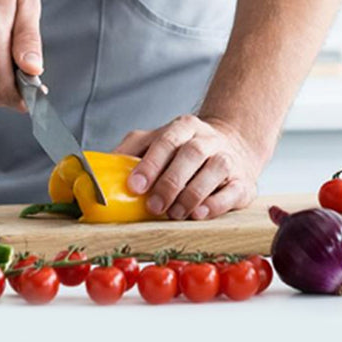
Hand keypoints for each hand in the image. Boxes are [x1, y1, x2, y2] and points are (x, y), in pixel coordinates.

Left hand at [112, 114, 262, 221]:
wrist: (232, 147)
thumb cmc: (184, 151)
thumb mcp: (156, 142)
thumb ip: (131, 151)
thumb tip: (98, 169)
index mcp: (184, 127)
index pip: (167, 140)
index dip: (150, 163)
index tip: (134, 185)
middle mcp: (208, 139)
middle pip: (192, 154)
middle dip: (170, 181)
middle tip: (154, 206)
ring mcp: (228, 159)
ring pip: (215, 170)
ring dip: (192, 194)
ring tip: (174, 213)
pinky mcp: (243, 182)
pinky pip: (232, 191)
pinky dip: (216, 204)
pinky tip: (199, 214)